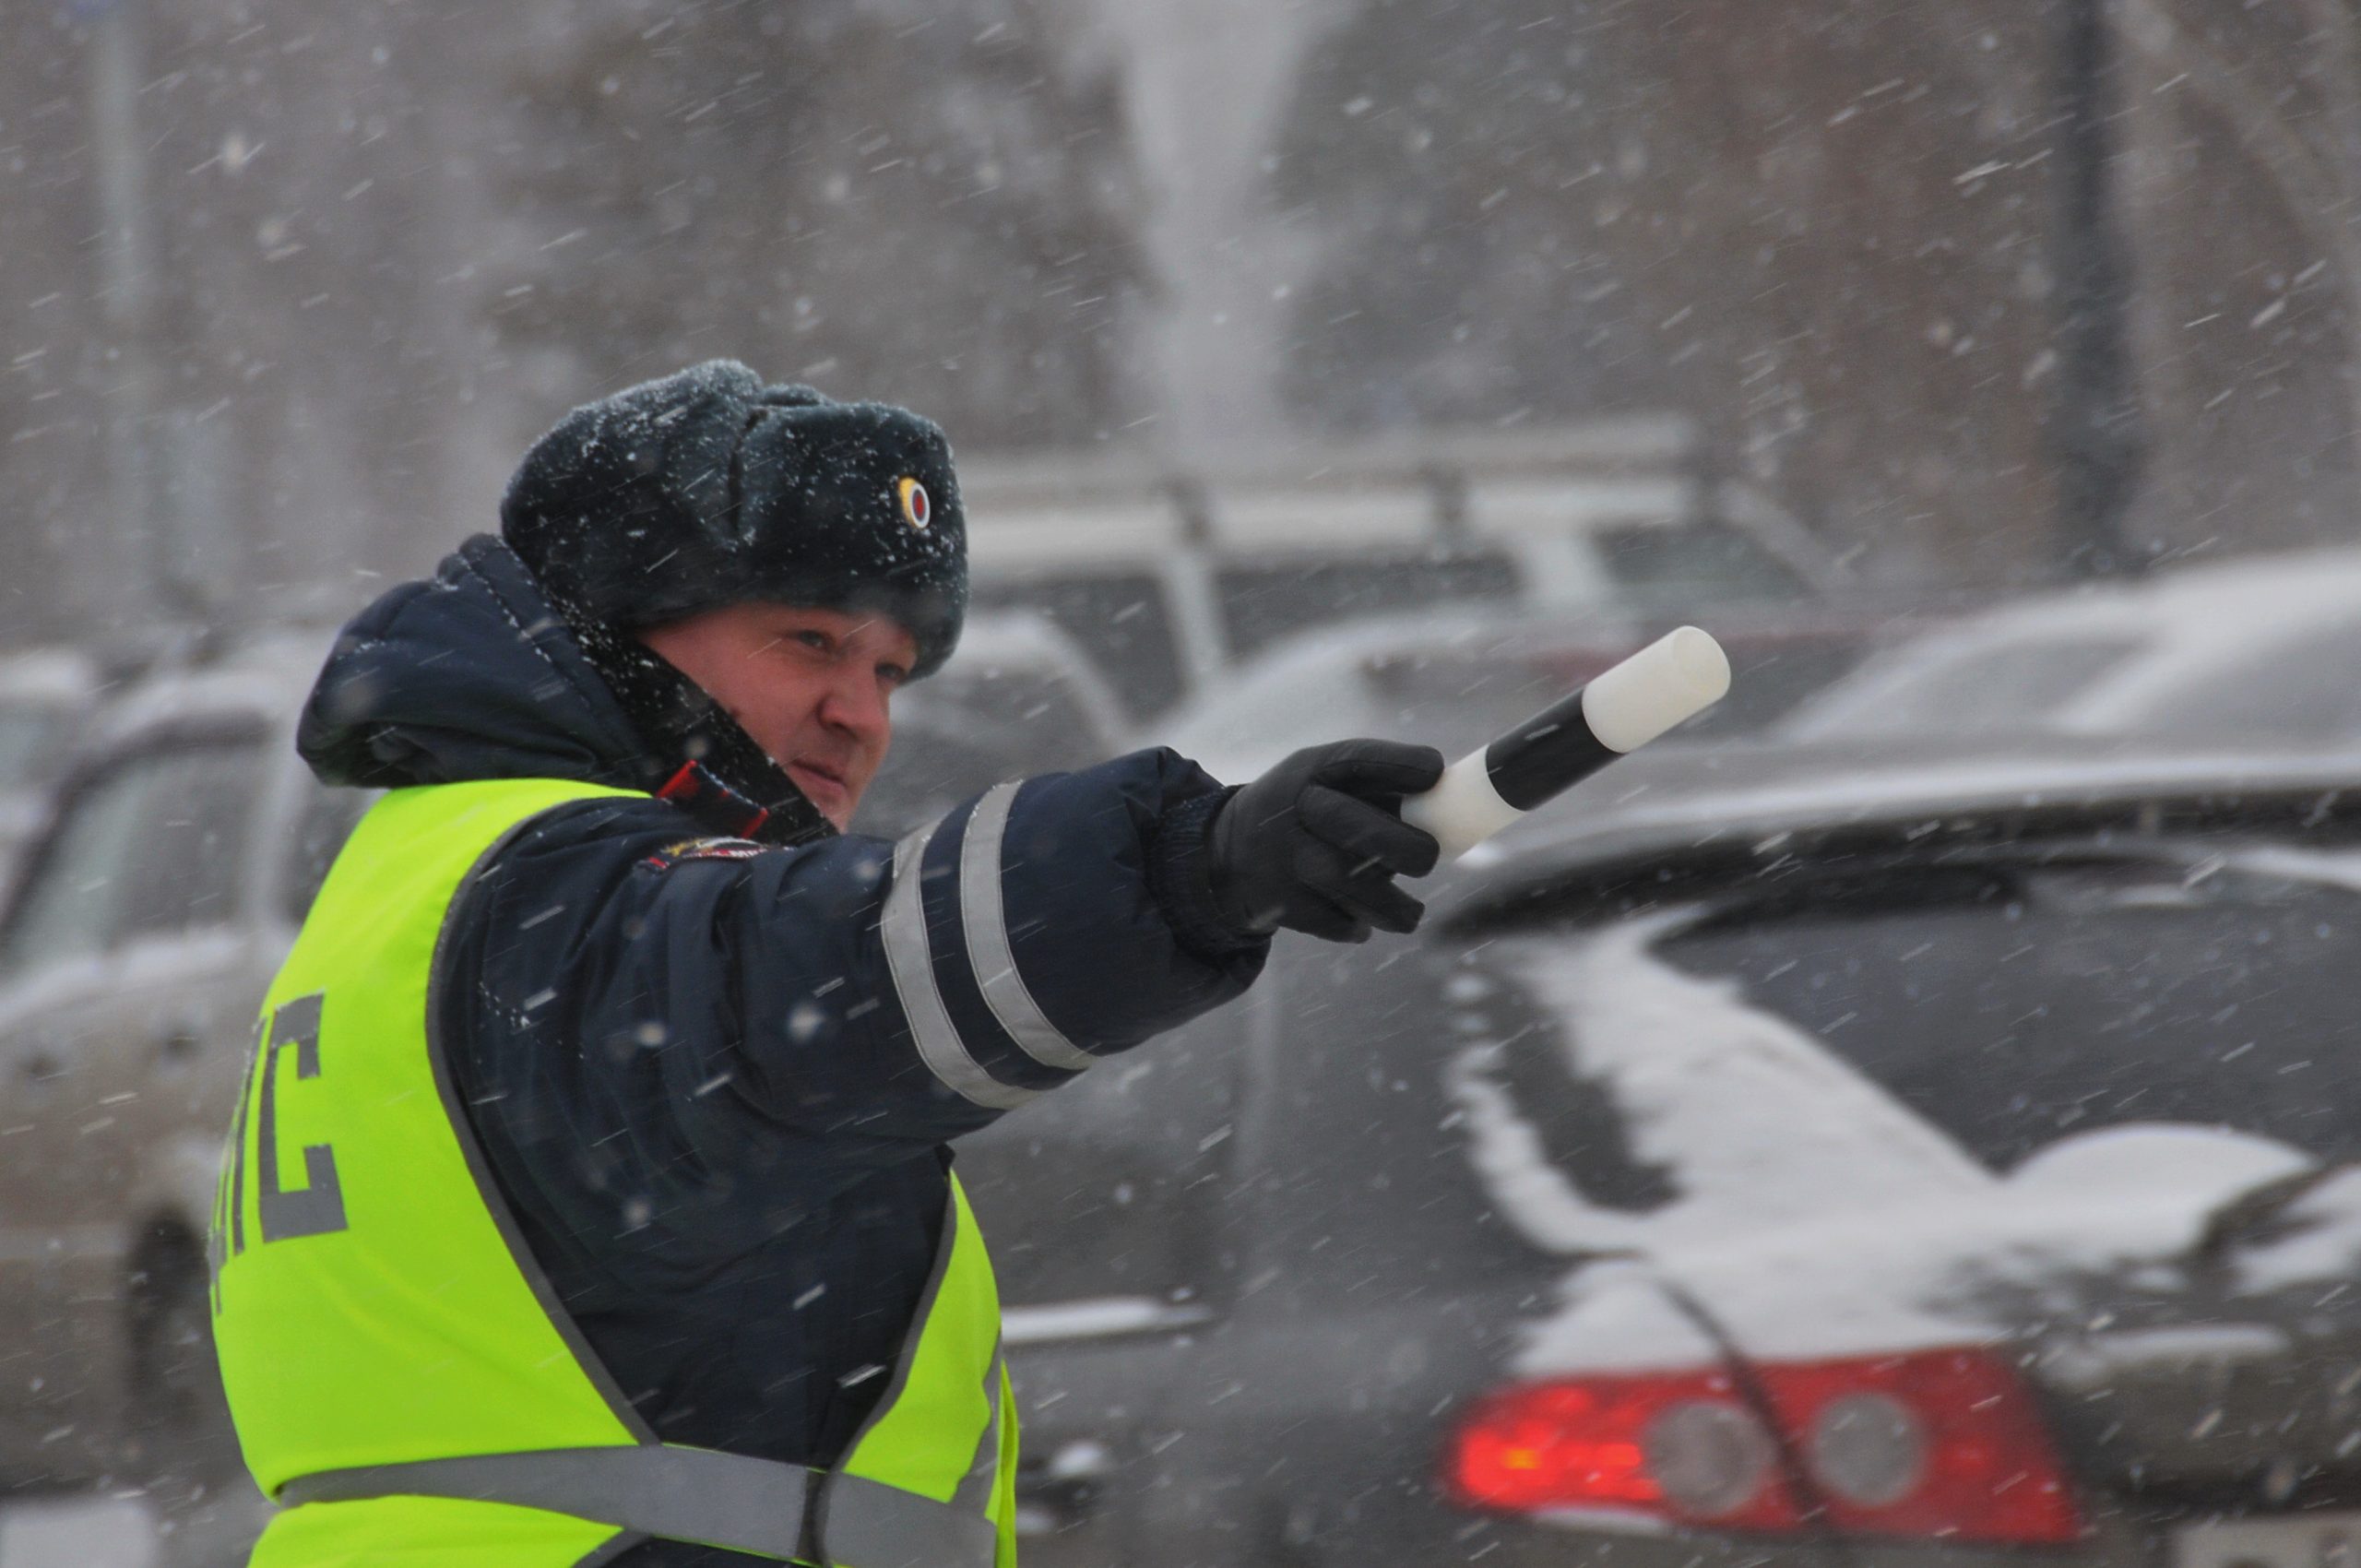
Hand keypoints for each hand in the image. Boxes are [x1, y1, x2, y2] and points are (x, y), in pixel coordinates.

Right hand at [1205, 739, 1444, 942]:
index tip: (1436, 769)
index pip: (1356, 758)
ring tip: (1411, 912)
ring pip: (1350, 886)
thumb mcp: (1326, 782)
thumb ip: (1380, 789)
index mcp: (1312, 770)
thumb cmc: (1308, 814)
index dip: (1399, 762)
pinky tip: (1361, 918)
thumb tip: (1459, 808)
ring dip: (1392, 906)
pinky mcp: (1279, 903)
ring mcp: (1284, 858)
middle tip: (1429, 860)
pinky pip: (1334, 921)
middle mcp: (1294, 809)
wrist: (1225, 854)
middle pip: (1355, 828)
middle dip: (1405, 846)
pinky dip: (1356, 925)